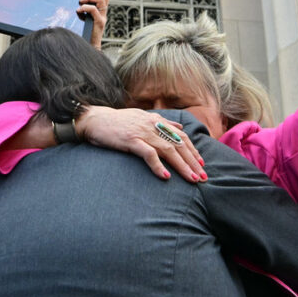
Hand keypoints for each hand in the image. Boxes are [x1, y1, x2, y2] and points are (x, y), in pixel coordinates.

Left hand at [77, 0, 108, 49]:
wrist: (90, 46)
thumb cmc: (87, 33)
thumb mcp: (86, 19)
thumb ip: (85, 10)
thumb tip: (80, 0)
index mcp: (102, 12)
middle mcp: (104, 14)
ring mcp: (102, 18)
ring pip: (101, 1)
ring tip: (80, 2)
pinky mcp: (99, 23)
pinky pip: (94, 10)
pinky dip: (85, 7)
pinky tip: (78, 11)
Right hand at [77, 106, 206, 182]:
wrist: (94, 119)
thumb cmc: (118, 122)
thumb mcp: (142, 118)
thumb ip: (161, 122)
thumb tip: (178, 126)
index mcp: (156, 121)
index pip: (180, 136)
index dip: (192, 149)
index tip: (201, 163)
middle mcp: (153, 125)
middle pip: (178, 145)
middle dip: (193, 161)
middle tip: (203, 176)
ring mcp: (142, 133)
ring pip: (168, 150)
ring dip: (182, 166)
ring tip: (192, 178)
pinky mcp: (131, 141)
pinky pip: (148, 154)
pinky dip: (158, 166)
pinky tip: (166, 177)